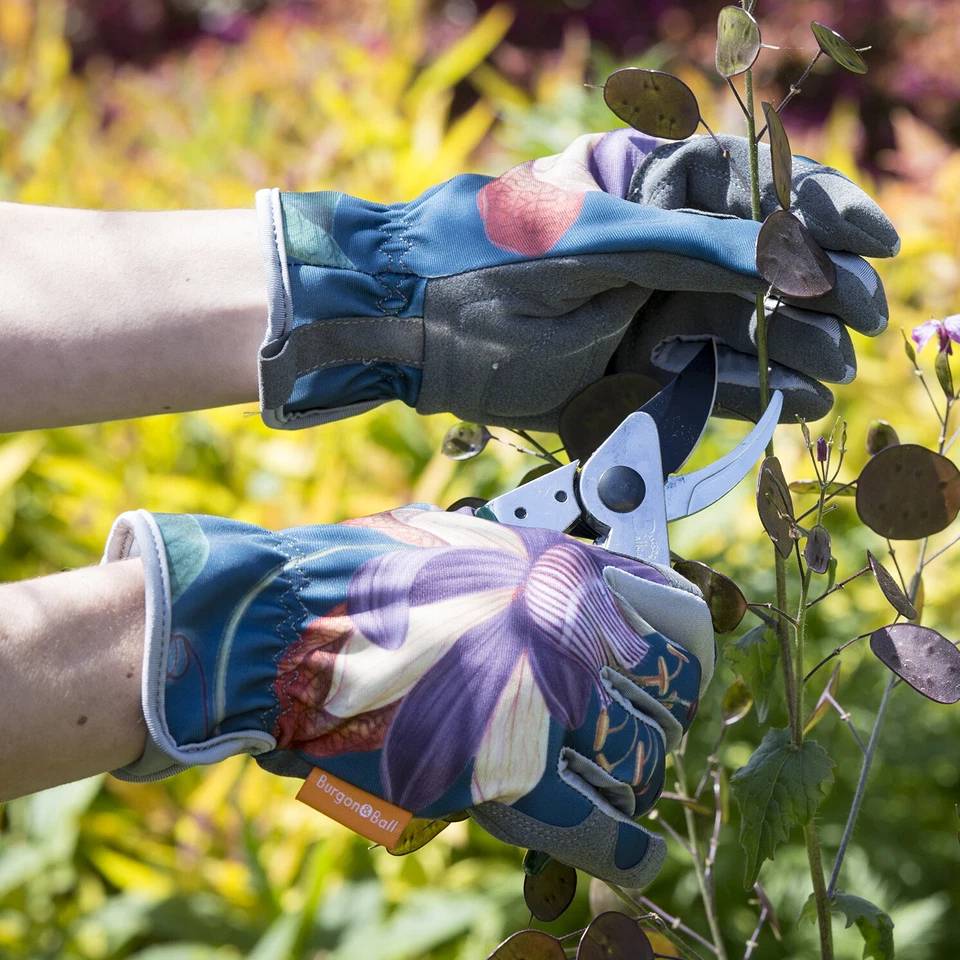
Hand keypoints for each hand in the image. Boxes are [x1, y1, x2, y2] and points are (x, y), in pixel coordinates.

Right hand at [105, 504, 714, 885]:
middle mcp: (563, 627)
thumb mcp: (450, 544)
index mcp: (554, 568)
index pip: (677, 612)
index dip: (689, 650)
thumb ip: (514, 561)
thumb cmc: (356, 580)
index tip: (682, 672)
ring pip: (639, 755)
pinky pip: (598, 823)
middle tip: (648, 733)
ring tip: (625, 784)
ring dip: (639, 774)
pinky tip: (638, 856)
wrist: (280, 626)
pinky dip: (625, 845)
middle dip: (664, 717)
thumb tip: (554, 583)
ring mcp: (542, 701)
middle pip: (668, 689)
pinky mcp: (507, 774)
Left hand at [256, 129, 897, 430]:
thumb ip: (689, 248)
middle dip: (815, 294)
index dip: (816, 216)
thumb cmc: (482, 261)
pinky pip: (699, 382)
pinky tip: (788, 400)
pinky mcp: (624, 376)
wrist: (402, 325)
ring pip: (737, 330)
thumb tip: (786, 252)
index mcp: (645, 202)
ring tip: (830, 372)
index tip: (866, 240)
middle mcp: (653, 258)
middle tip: (861, 318)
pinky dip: (744, 392)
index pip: (752, 199)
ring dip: (790, 349)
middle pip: (758, 271)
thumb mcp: (591, 246)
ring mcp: (641, 319)